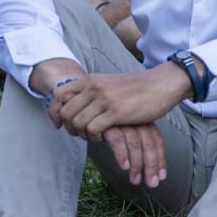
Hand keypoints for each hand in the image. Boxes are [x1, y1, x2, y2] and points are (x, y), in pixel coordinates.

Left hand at [47, 62, 190, 151]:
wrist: (162, 84)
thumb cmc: (139, 87)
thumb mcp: (111, 83)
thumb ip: (94, 90)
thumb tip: (79, 104)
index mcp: (91, 79)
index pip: (59, 95)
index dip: (54, 112)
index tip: (58, 125)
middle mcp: (94, 86)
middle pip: (66, 112)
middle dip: (70, 128)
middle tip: (81, 134)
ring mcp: (104, 99)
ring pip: (78, 123)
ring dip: (84, 134)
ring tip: (95, 136)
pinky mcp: (116, 112)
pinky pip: (93, 129)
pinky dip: (95, 137)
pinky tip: (104, 137)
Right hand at [100, 123, 167, 187]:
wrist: (88, 110)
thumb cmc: (109, 122)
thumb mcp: (127, 129)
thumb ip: (137, 142)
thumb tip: (148, 166)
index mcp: (143, 120)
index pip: (156, 140)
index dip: (160, 159)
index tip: (161, 176)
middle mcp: (135, 119)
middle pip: (149, 144)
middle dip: (151, 166)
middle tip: (152, 183)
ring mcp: (122, 120)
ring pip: (135, 144)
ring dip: (137, 164)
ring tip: (135, 179)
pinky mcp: (107, 122)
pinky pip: (117, 140)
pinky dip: (122, 154)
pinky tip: (124, 166)